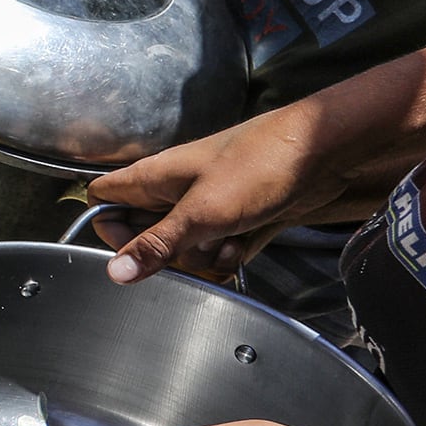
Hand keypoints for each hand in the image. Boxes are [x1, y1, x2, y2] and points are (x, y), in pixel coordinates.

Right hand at [82, 103, 356, 283]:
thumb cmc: (259, 166)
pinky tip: (244, 245)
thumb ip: (156, 245)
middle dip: (167, 254)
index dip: (110, 229)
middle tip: (192, 245)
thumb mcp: (201, 213)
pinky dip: (228, 255)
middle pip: (144, 234)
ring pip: (183, 247)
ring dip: (203, 257)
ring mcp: (205, 204)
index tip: (135, 247)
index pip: (103, 202)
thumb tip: (114, 273)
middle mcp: (173, 190)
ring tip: (227, 242)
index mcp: (153, 178)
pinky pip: (215, 249)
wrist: (322, 152)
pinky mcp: (233, 218)